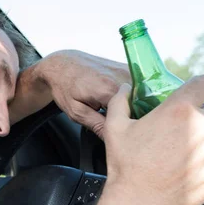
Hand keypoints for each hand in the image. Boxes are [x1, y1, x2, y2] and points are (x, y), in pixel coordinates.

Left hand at [10, 50, 129, 137]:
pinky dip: (133, 96)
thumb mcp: (76, 112)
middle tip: (120, 124)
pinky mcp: (127, 67)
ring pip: (141, 95)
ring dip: (134, 106)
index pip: (131, 115)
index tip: (121, 132)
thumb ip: (97, 125)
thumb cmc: (65, 87)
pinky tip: (121, 101)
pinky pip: (138, 86)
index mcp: (108, 90)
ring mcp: (126, 70)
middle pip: (140, 104)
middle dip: (132, 116)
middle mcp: (121, 77)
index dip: (127, 126)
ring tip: (120, 112)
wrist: (62, 64)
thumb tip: (114, 139)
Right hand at [104, 75, 203, 204]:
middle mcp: (202, 125)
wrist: (139, 200)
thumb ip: (120, 101)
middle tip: (181, 130)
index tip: (194, 94)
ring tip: (185, 150)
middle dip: (200, 115)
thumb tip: (124, 88)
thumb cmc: (127, 165)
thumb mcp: (114, 128)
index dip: (199, 86)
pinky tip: (194, 162)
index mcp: (179, 110)